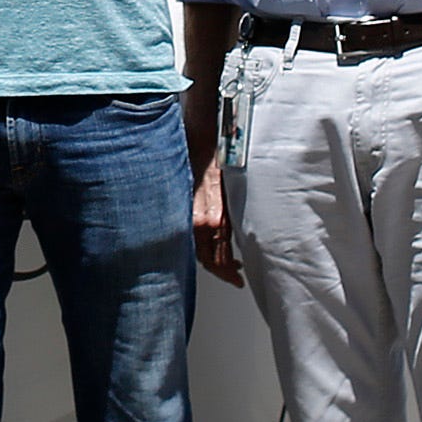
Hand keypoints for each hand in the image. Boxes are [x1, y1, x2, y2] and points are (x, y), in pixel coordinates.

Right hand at [192, 153, 241, 287]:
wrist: (199, 140)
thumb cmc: (220, 160)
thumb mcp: (235, 194)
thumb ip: (233, 220)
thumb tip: (239, 241)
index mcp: (212, 221)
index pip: (218, 261)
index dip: (228, 274)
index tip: (237, 280)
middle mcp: (197, 223)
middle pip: (207, 260)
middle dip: (221, 270)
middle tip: (234, 275)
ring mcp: (186, 217)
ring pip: (197, 250)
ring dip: (212, 259)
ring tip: (227, 263)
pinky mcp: (181, 211)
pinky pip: (190, 237)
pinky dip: (202, 245)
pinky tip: (211, 245)